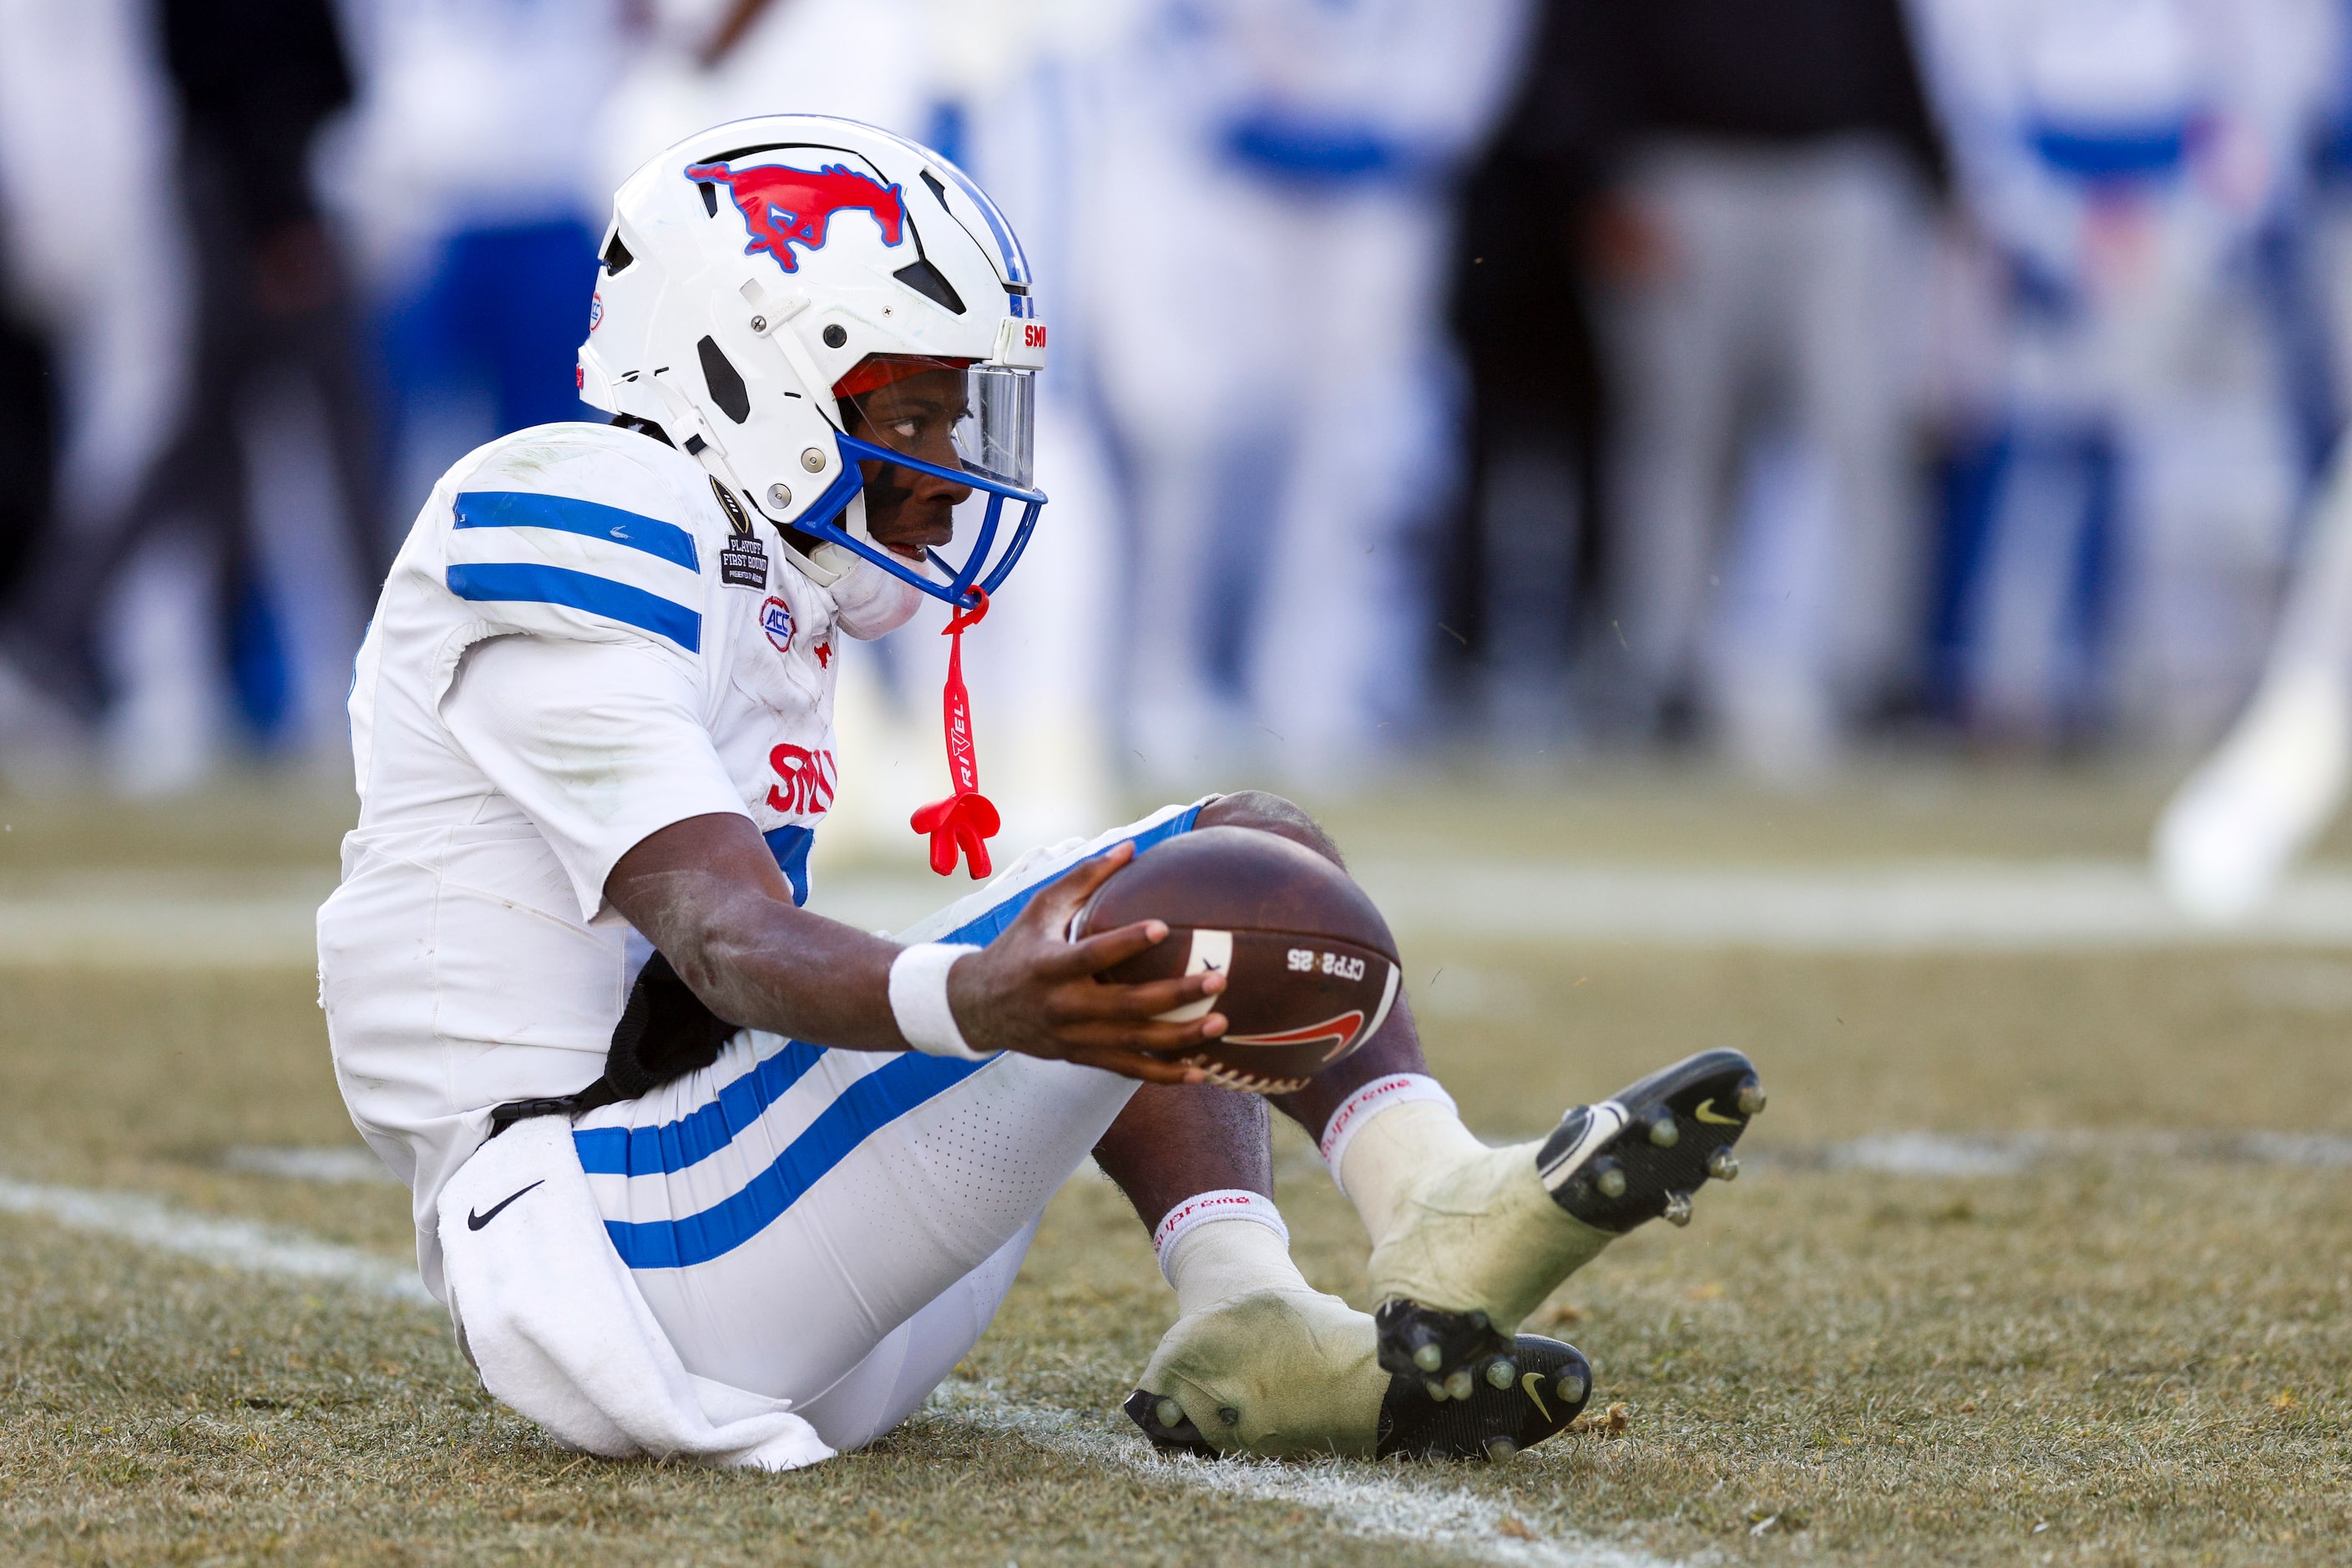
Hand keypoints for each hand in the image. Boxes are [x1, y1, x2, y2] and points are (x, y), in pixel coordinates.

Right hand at [946, 842, 1224, 1082]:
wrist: (978, 1007)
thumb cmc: (1017, 946)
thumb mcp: (1041, 907)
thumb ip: (1085, 878)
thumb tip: (1131, 847)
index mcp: (1048, 965)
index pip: (1092, 955)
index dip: (1126, 942)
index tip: (1164, 926)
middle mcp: (1062, 1006)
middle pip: (1125, 1006)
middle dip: (1174, 995)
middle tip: (1217, 979)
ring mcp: (1073, 1037)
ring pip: (1133, 1043)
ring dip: (1180, 1038)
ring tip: (1220, 1022)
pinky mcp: (1080, 1057)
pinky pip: (1127, 1069)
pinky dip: (1163, 1075)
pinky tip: (1198, 1073)